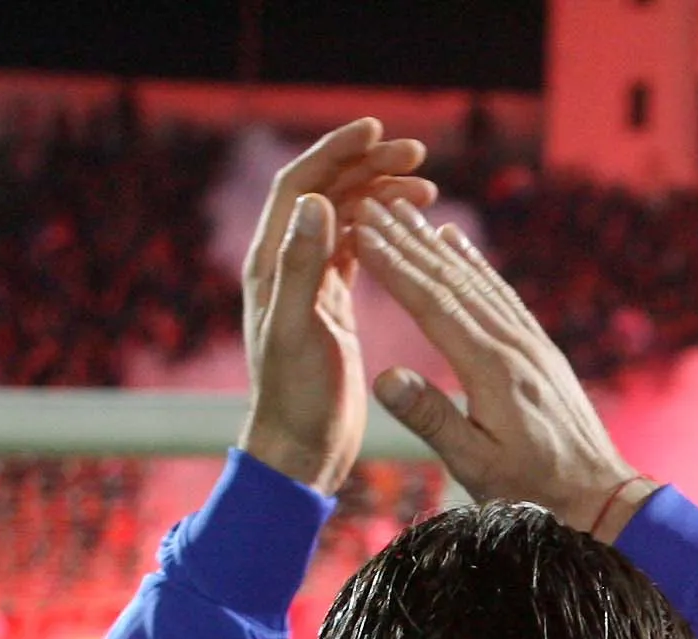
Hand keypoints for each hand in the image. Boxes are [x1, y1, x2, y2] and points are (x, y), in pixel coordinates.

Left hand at [236, 121, 436, 490]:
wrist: (302, 448)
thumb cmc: (297, 399)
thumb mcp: (299, 330)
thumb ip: (303, 265)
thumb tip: (316, 200)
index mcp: (269, 262)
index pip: (299, 186)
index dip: (335, 151)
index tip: (377, 131)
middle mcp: (285, 264)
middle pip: (325, 192)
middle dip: (368, 166)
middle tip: (418, 155)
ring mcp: (310, 281)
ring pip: (346, 217)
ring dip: (382, 194)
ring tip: (427, 186)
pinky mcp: (334, 303)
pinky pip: (360, 249)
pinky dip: (386, 228)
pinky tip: (416, 225)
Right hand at [352, 201, 649, 536]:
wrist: (600, 495)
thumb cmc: (534, 491)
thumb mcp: (477, 466)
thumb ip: (432, 419)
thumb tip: (383, 377)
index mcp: (493, 371)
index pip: (433, 305)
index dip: (394, 267)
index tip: (361, 231)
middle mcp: (514, 345)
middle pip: (452, 281)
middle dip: (407, 241)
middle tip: (371, 204)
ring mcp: (531, 342)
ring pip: (477, 280)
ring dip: (436, 245)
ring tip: (404, 212)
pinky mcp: (541, 348)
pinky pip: (501, 293)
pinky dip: (473, 264)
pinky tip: (456, 245)